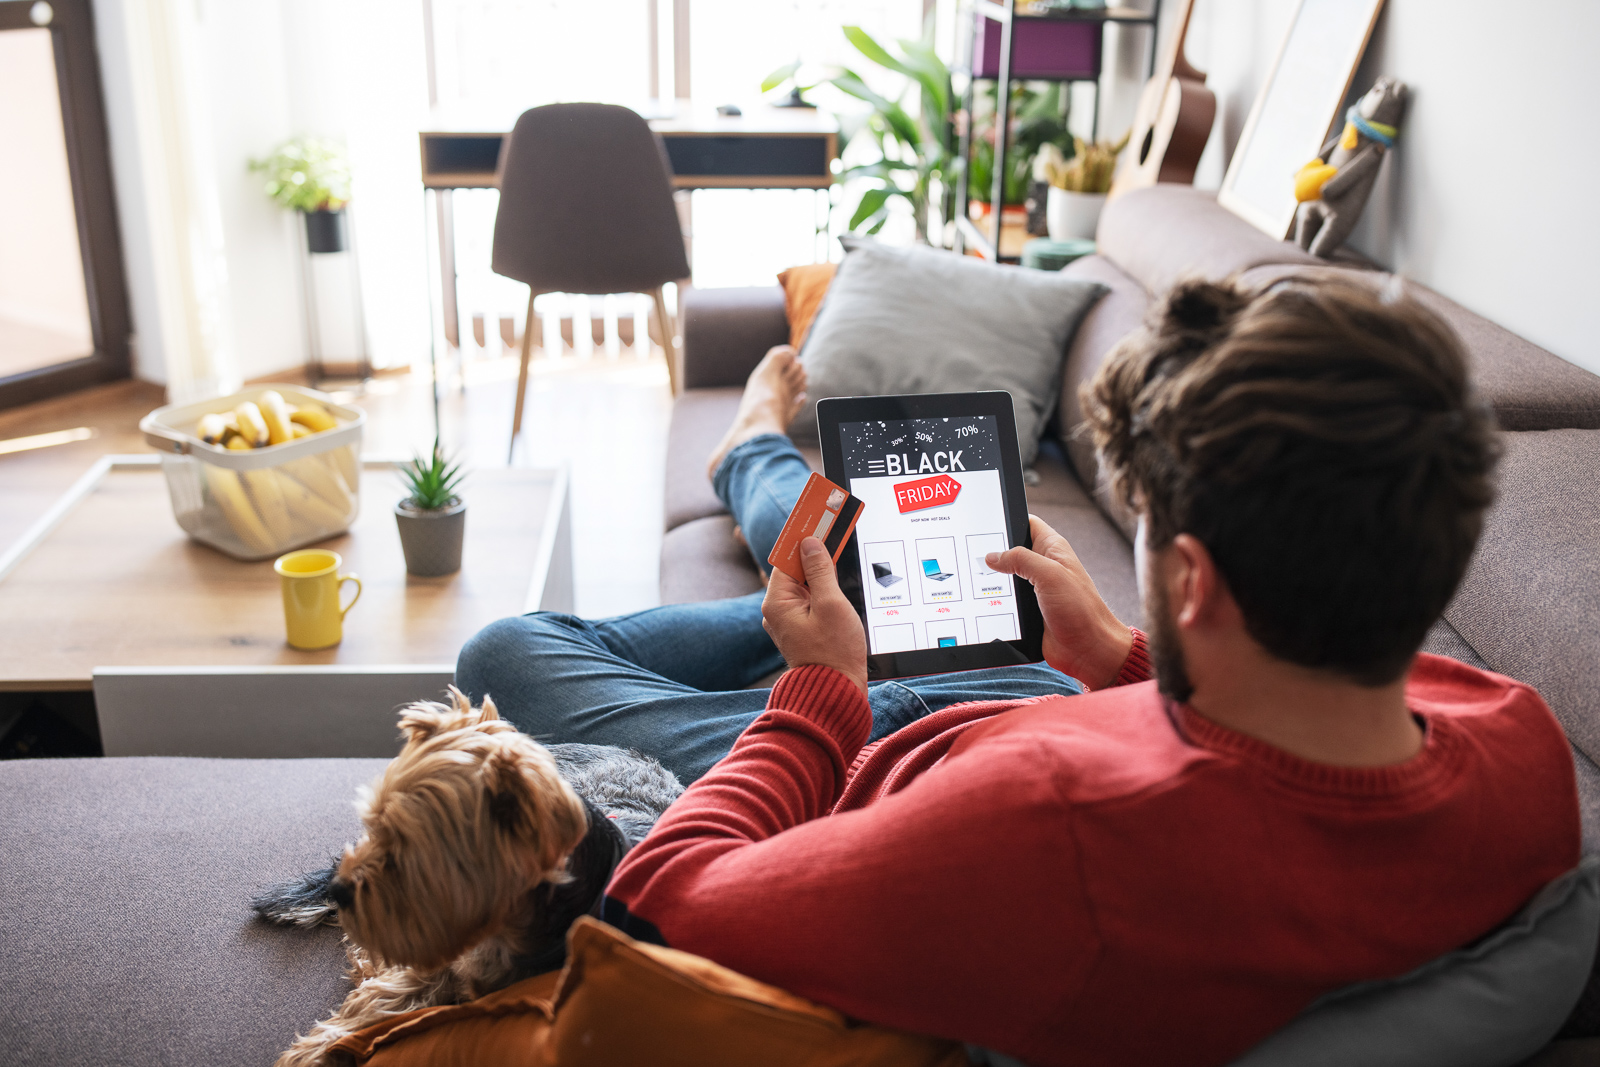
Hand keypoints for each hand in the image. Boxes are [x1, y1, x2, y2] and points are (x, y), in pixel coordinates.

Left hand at [762, 538, 868, 695]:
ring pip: (805, 583)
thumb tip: (810, 543)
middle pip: (796, 568)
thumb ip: (820, 570)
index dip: (803, 535)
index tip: (816, 515)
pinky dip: (823, 586)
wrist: (836, 692)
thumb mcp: (830, 604)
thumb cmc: (834, 653)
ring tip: (838, 545)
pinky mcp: (803, 629)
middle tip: (833, 524)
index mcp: (778, 602)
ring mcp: (790, 620)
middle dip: (814, 549)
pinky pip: (811, 599)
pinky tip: (838, 578)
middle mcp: (778, 610)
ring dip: (821, 568)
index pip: (787, 557)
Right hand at [985, 515, 1132, 689]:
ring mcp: (1034, 589)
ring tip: (972, 578)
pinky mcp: (1028, 610)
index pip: (1026, 524)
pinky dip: (994, 602)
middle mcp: (1042, 567)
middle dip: (992, 553)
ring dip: (992, 581)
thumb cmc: (1081, 610)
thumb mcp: (1050, 575)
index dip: (1007, 520)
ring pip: (1004, 578)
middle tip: (971, 554)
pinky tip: (981, 602)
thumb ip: (1021, 559)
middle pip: (1009, 551)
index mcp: (1052, 549)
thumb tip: (993, 556)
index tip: (983, 522)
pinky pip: (1005, 601)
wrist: (1088, 650)